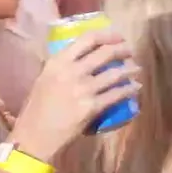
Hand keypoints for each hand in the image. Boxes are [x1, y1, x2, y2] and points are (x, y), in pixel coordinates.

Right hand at [10, 31, 139, 162]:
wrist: (35, 135)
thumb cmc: (38, 108)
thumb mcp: (46, 78)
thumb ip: (64, 66)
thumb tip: (85, 56)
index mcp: (58, 62)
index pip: (88, 38)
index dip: (108, 36)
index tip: (119, 37)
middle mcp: (71, 71)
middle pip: (106, 53)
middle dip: (123, 50)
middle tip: (130, 52)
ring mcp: (83, 88)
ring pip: (116, 73)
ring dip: (130, 70)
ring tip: (136, 69)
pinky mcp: (92, 106)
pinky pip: (117, 94)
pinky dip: (130, 89)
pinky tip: (135, 88)